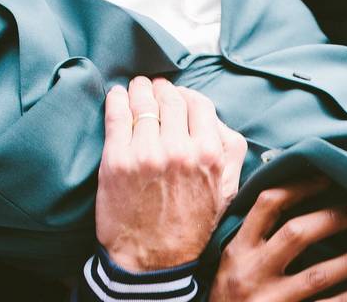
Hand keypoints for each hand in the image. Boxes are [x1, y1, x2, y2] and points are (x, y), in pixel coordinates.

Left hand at [96, 77, 246, 270]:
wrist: (153, 261)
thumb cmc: (191, 225)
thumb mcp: (227, 190)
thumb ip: (231, 151)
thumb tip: (217, 120)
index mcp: (210, 153)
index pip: (199, 103)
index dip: (186, 95)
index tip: (177, 96)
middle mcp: (180, 149)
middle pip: (169, 97)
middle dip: (160, 88)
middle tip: (152, 87)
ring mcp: (146, 153)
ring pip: (142, 102)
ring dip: (138, 89)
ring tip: (134, 88)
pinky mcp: (117, 160)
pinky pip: (116, 115)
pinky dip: (115, 99)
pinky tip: (116, 96)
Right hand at [210, 178, 346, 301]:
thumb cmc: (227, 295)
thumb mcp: (230, 261)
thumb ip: (254, 236)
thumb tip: (291, 197)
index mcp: (238, 248)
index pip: (268, 204)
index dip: (300, 187)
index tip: (327, 180)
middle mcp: (251, 271)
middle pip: (296, 234)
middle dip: (333, 218)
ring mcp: (267, 300)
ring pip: (314, 276)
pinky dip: (344, 300)